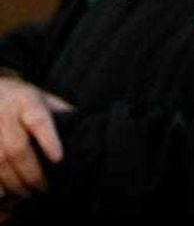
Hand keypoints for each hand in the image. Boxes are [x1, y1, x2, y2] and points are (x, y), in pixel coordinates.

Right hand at [0, 77, 71, 199]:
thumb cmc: (26, 100)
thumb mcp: (46, 99)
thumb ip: (62, 115)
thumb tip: (86, 134)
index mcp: (27, 101)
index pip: (38, 120)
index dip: (48, 140)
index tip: (59, 159)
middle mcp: (5, 113)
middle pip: (18, 147)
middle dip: (32, 172)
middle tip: (44, 188)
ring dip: (13, 182)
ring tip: (27, 194)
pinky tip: (6, 193)